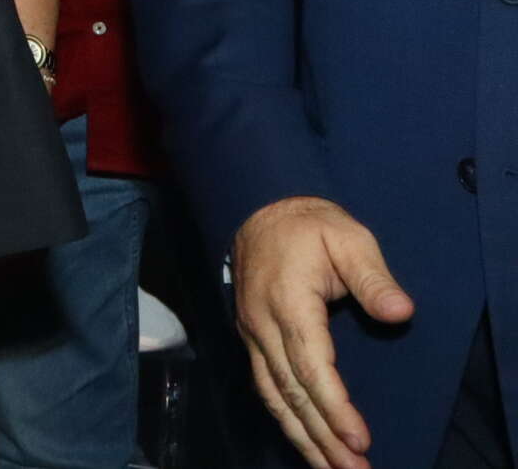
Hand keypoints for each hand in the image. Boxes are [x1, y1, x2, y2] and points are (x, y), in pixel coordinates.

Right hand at [230, 195, 414, 468]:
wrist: (259, 211)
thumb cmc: (310, 226)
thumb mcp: (349, 238)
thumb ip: (372, 277)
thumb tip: (400, 312)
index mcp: (288, 302)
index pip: (310, 365)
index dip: (334, 405)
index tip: (358, 438)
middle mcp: (263, 325)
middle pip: (292, 392)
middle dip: (323, 436)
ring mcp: (252, 335)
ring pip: (274, 397)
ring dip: (303, 437)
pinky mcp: (252, 340)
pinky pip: (266, 389)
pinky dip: (286, 421)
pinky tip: (305, 441)